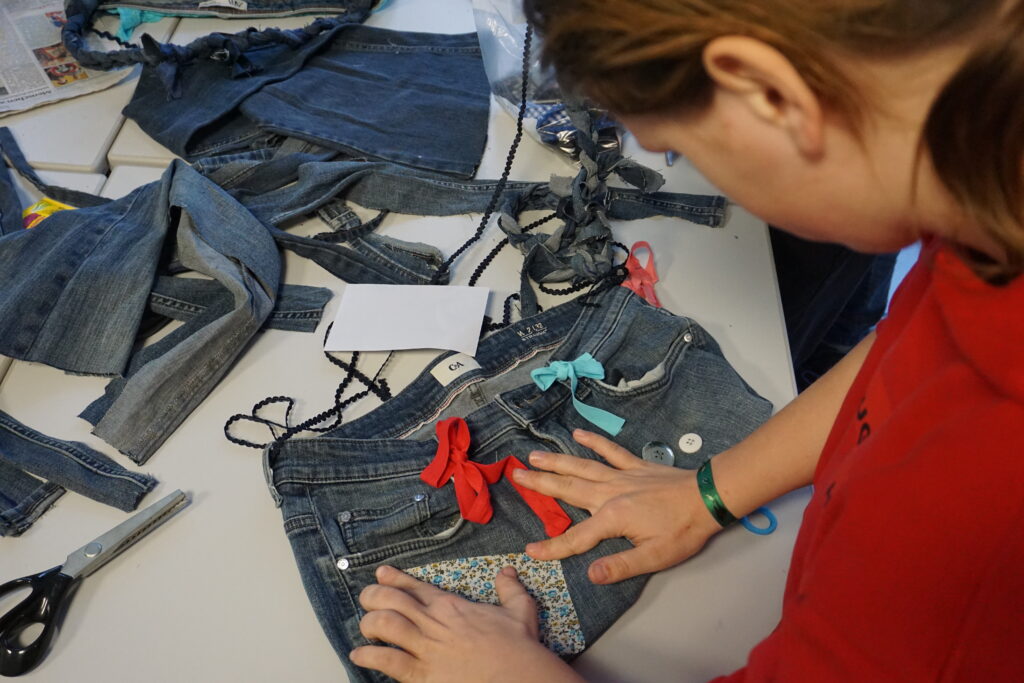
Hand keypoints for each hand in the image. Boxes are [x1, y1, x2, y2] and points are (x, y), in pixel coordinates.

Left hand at [352, 565, 581, 682]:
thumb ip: (510, 588)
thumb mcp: (519, 610)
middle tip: (367, 599)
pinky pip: (387, 660)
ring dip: (369, 623)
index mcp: (451, 607)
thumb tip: (508, 572)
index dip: (394, 578)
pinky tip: (360, 655)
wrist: (519, 676)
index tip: (381, 574)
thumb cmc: (518, 647)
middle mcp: (434, 623)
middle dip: (373, 596)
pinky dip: (369, 656)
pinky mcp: (422, 674)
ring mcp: (426, 648)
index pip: (416, 586)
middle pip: (391, 600)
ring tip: (366, 627)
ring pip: (385, 624)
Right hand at [512, 429, 721, 583]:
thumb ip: (620, 565)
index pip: (576, 537)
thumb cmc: (683, 530)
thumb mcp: (654, 556)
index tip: (530, 552)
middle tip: (515, 475)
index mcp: (612, 517)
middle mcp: (610, 492)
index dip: (553, 547)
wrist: (708, 496)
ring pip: (581, 467)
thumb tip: (591, 574)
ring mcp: (621, 476)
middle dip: (540, 484)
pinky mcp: (635, 466)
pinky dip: (594, 441)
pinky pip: (610, 451)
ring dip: (556, 461)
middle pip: (568, 488)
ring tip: (533, 456)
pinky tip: (579, 433)